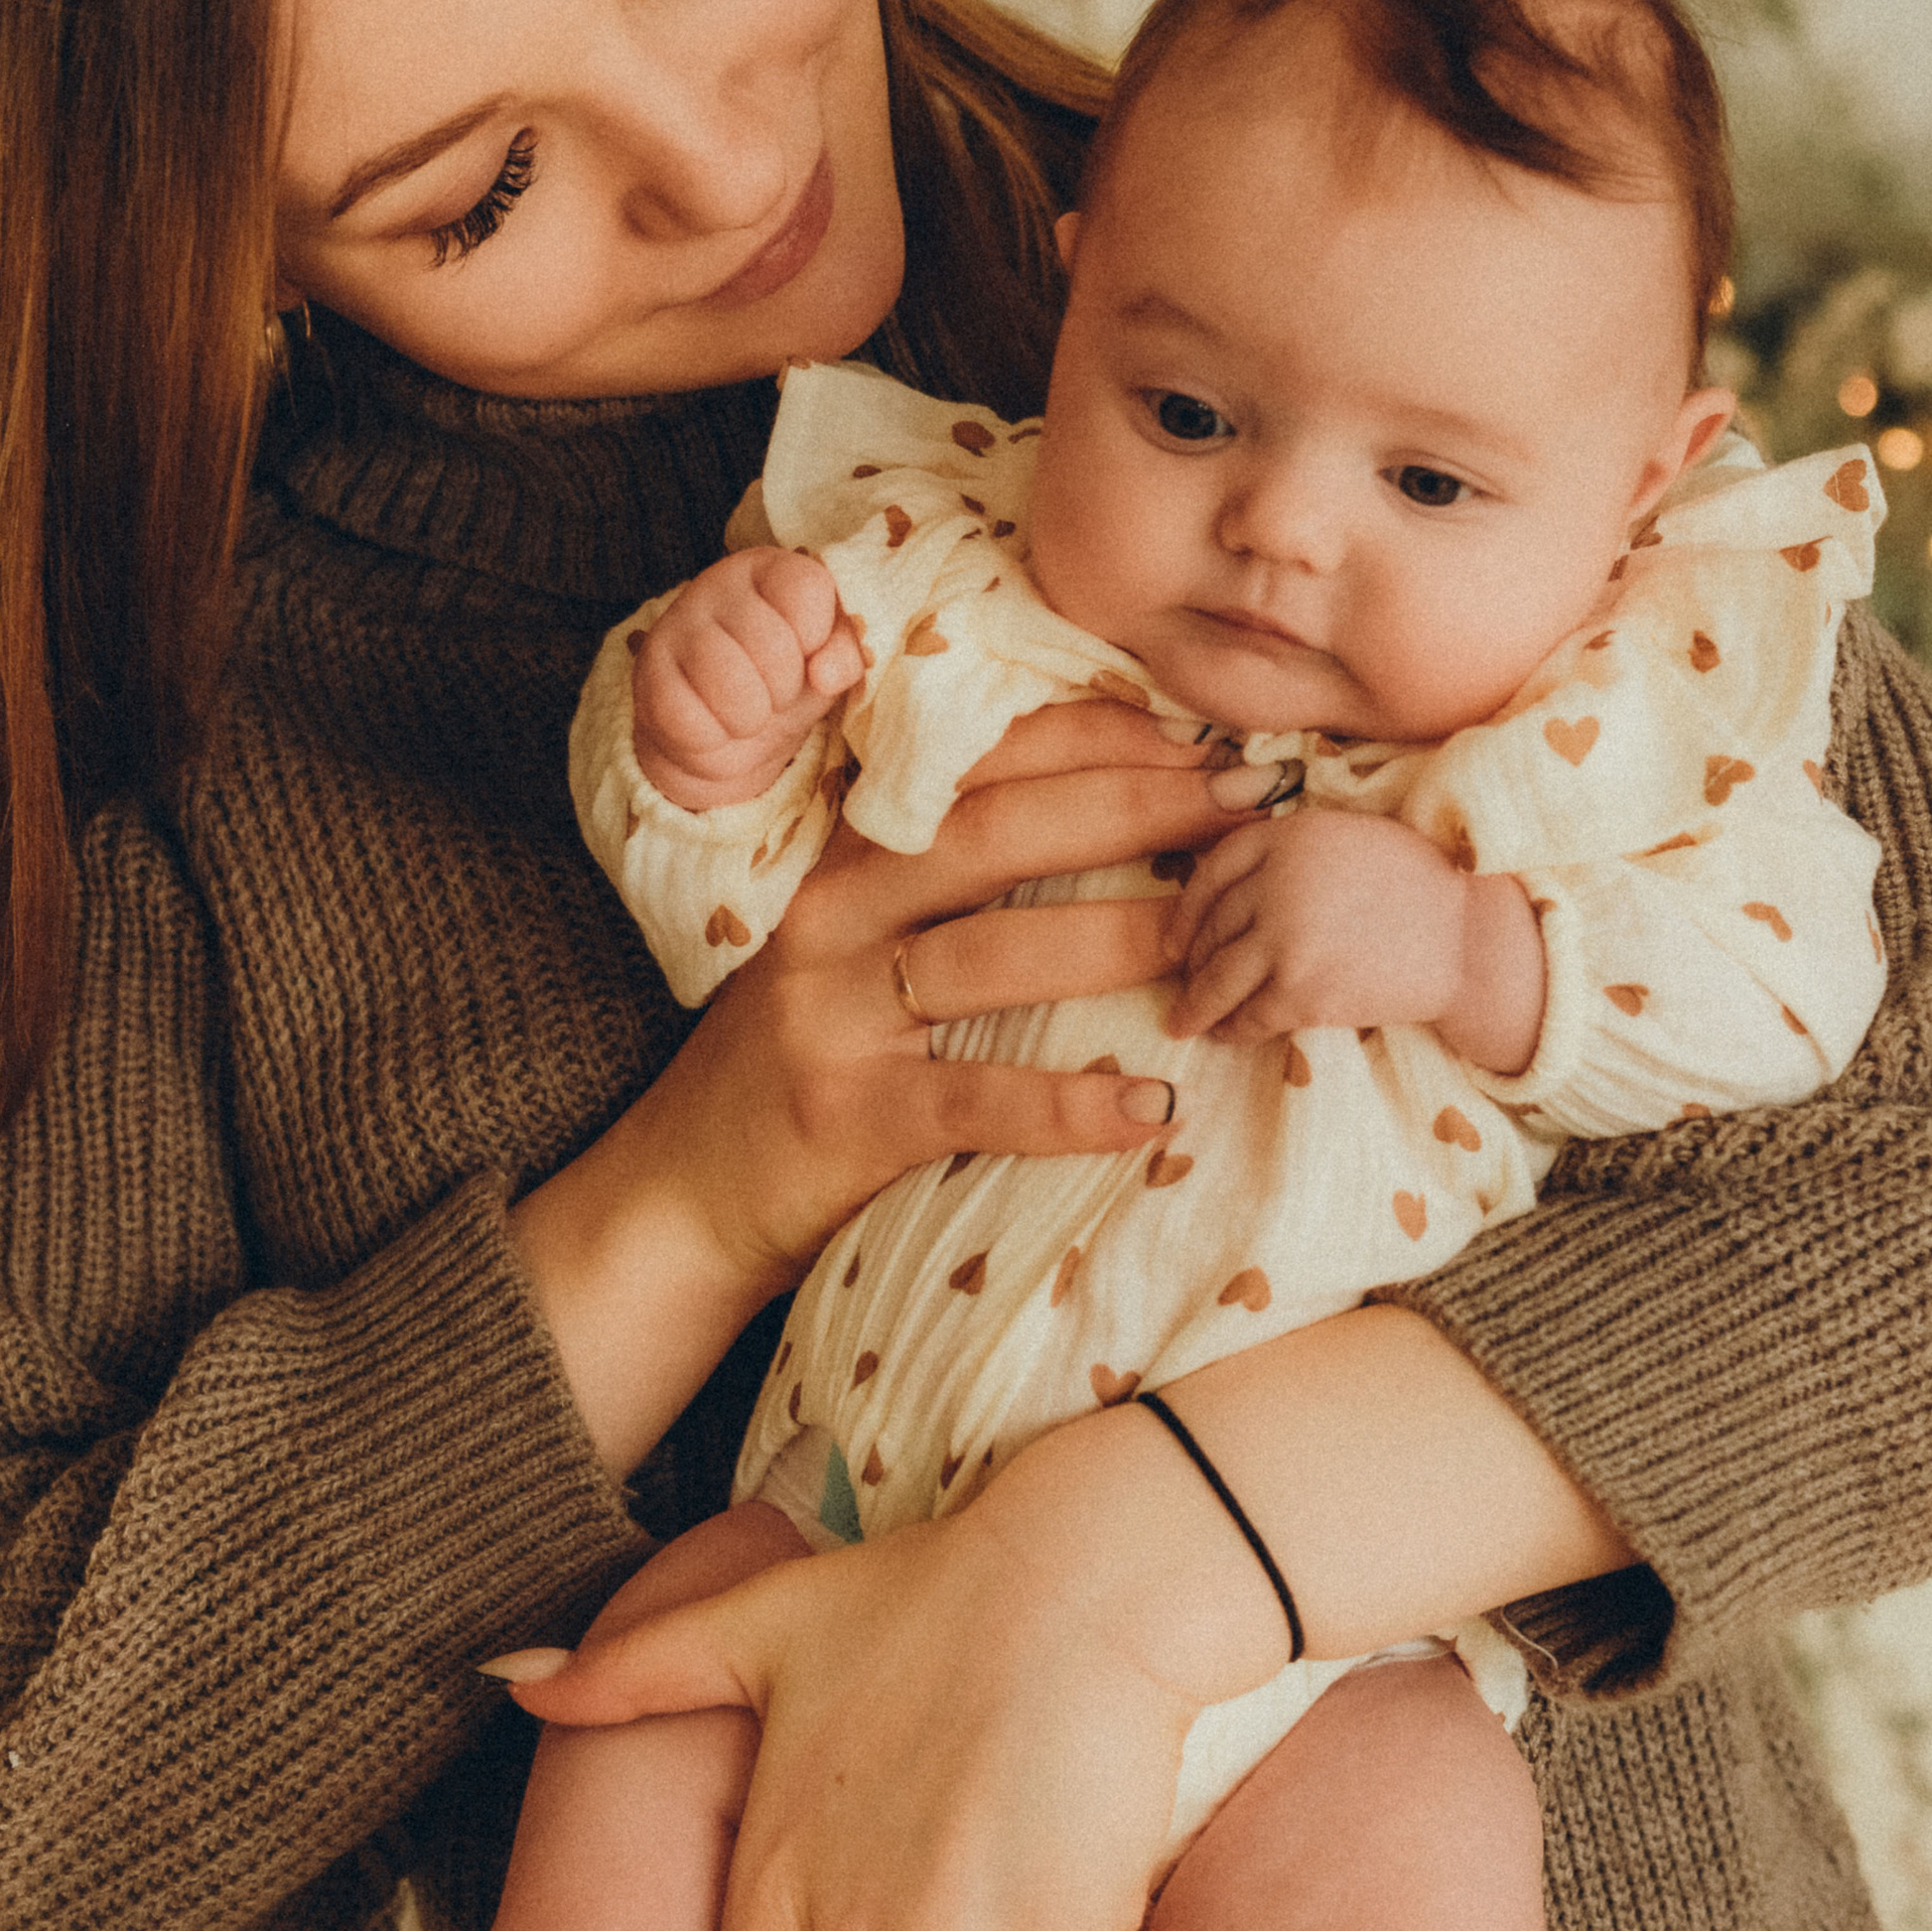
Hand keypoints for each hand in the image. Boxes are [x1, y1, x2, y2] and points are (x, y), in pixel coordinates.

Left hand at [490, 1463, 1218, 1930]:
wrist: (1079, 1585)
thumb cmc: (921, 1600)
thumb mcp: (762, 1625)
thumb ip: (637, 1673)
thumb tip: (517, 1682)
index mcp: (776, 1896)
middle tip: (959, 1814)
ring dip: (1015, 1927)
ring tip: (1018, 1797)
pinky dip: (1096, 1929)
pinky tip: (1085, 1820)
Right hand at [510, 702, 1236, 1470]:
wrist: (682, 1193)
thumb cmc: (799, 1056)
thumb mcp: (851, 942)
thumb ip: (941, 883)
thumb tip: (1109, 817)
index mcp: (849, 858)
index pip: (981, 766)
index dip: (1096, 742)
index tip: (1203, 737)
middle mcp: (835, 916)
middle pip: (996, 834)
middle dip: (1134, 808)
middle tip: (1248, 803)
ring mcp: (834, 1013)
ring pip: (990, 955)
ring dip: (1118, 938)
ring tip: (1219, 936)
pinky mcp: (847, 1115)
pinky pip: (972, 1100)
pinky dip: (1066, 1105)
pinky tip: (1149, 1107)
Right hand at [633, 547, 866, 811]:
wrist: (724, 730)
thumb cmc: (783, 679)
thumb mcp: (828, 660)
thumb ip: (846, 652)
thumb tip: (826, 674)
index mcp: (767, 567)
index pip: (808, 588)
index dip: (819, 636)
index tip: (808, 653)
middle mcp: (716, 584)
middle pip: (774, 647)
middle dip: (785, 688)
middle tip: (772, 688)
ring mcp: (676, 626)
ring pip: (734, 691)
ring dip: (751, 719)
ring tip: (744, 709)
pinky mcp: (647, 675)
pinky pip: (693, 724)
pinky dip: (712, 740)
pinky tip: (710, 723)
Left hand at [1165, 800, 1544, 1072]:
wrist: (1466, 940)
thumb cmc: (1416, 885)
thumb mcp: (1349, 837)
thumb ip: (1292, 852)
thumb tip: (1234, 891)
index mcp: (1290, 836)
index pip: (1214, 870)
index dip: (1188, 908)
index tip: (1177, 935)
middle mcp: (1277, 883)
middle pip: (1212, 927)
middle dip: (1193, 960)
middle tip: (1183, 980)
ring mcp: (1285, 939)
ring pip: (1218, 978)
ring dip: (1196, 1005)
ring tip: (1183, 1021)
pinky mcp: (1300, 991)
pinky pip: (1248, 1014)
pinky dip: (1231, 1028)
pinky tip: (1224, 1034)